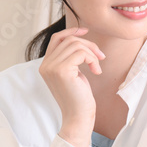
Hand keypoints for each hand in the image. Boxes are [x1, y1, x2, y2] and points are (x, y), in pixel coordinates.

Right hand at [38, 26, 104, 146]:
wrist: (78, 116)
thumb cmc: (79, 97)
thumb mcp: (74, 73)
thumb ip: (71, 58)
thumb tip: (79, 38)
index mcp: (46, 65)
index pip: (56, 39)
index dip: (71, 31)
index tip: (85, 30)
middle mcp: (45, 65)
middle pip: (69, 40)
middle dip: (88, 45)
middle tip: (101, 57)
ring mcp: (51, 67)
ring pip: (76, 44)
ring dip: (92, 53)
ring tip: (97, 66)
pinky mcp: (61, 70)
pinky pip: (81, 53)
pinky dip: (92, 59)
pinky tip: (96, 71)